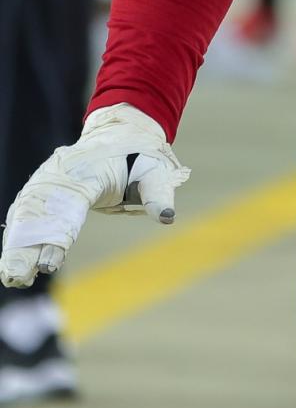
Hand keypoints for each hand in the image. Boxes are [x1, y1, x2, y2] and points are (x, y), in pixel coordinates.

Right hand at [1, 104, 189, 288]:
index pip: (71, 204)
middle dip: (28, 243)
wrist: (121, 131)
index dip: (59, 234)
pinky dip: (18, 232)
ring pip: (28, 208)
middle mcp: (65, 171)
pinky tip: (10, 258)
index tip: (51, 264)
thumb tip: (167, 217)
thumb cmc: (141, 155)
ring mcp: (52, 176)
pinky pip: (27, 208)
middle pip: (41, 208)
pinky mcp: (45, 184)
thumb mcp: (157, 170)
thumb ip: (159, 193)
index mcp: (91, 169)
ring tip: (11, 275)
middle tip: (18, 277)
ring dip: (17, 241)